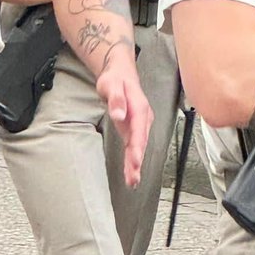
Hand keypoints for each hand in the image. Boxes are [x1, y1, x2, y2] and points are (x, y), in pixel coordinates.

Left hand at [95, 50, 152, 187]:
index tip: (134, 161)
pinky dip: (132, 159)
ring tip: (132, 181)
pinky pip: (133, 145)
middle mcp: (143, 118)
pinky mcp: (133, 128)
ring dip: (135, 164)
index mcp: (139, 108)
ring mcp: (139, 124)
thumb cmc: (115, 78)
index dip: (137, 146)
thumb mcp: (111, 84)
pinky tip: (131, 172)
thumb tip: (119, 115)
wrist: (120, 72)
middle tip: (133, 178)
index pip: (139, 130)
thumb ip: (116, 99)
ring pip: (138, 147)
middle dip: (137, 161)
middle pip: (140, 142)